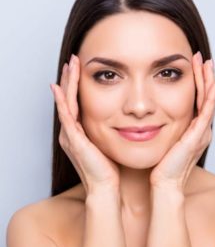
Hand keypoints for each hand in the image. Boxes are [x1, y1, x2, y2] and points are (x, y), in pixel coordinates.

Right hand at [50, 54, 119, 194]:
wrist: (106, 186)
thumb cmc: (110, 166)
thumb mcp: (109, 142)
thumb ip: (110, 128)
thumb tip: (123, 117)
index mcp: (80, 131)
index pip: (76, 101)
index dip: (77, 84)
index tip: (81, 68)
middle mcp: (71, 131)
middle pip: (68, 98)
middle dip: (70, 78)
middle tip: (73, 60)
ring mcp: (70, 135)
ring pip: (66, 103)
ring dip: (67, 83)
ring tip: (69, 65)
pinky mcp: (73, 139)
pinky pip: (65, 115)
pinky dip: (61, 100)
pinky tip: (59, 87)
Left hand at [150, 51, 214, 192]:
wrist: (163, 182)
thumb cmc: (161, 162)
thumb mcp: (163, 138)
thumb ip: (163, 125)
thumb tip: (151, 113)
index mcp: (192, 128)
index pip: (197, 100)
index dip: (197, 82)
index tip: (193, 65)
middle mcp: (200, 128)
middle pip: (205, 97)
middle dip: (204, 76)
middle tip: (202, 58)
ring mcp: (201, 132)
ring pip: (208, 101)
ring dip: (208, 81)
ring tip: (206, 63)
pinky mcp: (198, 136)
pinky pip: (207, 112)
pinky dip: (210, 97)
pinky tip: (213, 83)